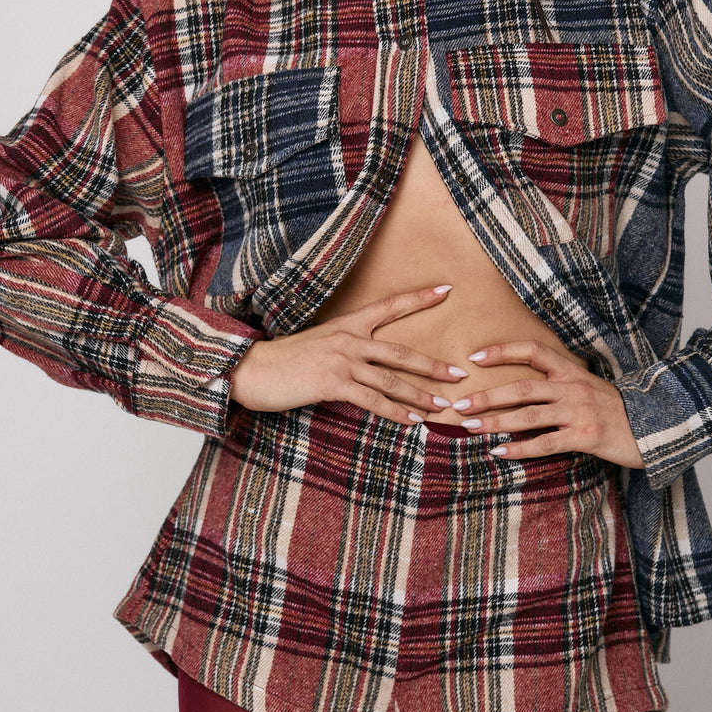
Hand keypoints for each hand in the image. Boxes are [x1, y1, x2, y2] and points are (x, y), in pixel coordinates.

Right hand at [227, 284, 469, 426]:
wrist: (251, 369)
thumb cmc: (283, 362)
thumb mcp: (318, 345)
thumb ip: (344, 351)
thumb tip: (367, 367)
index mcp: (346, 324)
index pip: (389, 306)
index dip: (418, 298)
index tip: (445, 290)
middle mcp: (349, 339)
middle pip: (401, 351)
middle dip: (432, 366)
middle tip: (459, 374)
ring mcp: (342, 361)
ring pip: (391, 380)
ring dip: (420, 396)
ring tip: (442, 406)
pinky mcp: (333, 383)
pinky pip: (372, 400)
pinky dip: (395, 412)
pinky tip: (412, 421)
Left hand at [455, 339, 644, 468]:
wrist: (657, 427)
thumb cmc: (617, 410)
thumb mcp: (589, 388)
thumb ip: (560, 385)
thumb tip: (522, 391)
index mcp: (572, 371)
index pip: (533, 350)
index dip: (503, 351)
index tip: (475, 357)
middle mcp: (573, 387)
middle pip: (522, 387)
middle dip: (487, 396)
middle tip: (459, 405)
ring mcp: (579, 412)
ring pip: (528, 415)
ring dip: (495, 422)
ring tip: (470, 428)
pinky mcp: (585, 436)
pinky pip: (546, 443)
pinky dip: (520, 448)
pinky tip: (499, 451)